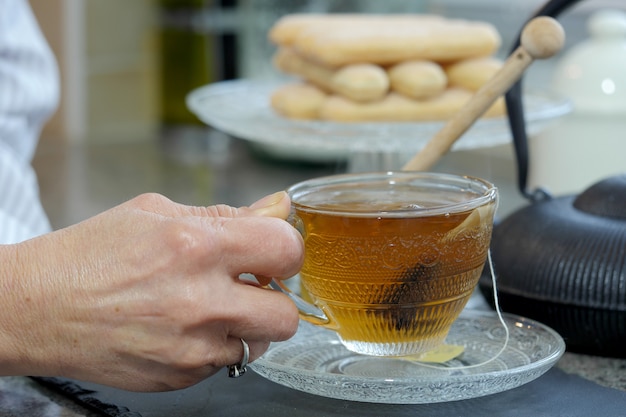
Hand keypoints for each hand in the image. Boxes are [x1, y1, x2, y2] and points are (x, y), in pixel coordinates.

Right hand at [0, 191, 302, 390]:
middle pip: (287, 313)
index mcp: (196, 245)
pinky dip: (217, 345)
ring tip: (218, 308)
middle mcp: (199, 300)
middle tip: (254, 286)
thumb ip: (227, 214)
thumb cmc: (92, 255)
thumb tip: (279, 207)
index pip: (286, 248)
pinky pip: (225, 362)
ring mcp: (191, 346)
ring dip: (249, 325)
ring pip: (261, 344)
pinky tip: (187, 327)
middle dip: (277, 297)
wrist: (39, 308)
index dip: (287, 248)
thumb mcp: (157, 213)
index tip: (274, 251)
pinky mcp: (181, 375)